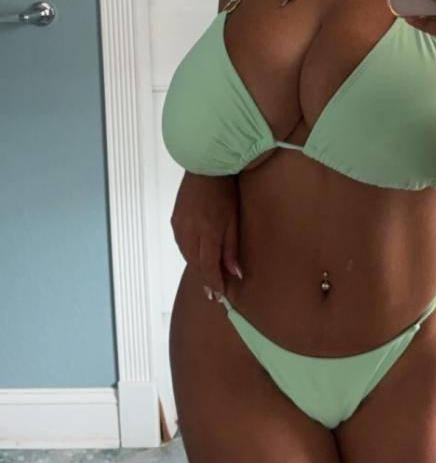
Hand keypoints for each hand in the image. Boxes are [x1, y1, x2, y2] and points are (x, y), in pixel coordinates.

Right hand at [170, 173, 241, 301]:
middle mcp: (189, 232)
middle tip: (214, 295)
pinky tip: (197, 258)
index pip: (209, 266)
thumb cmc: (225, 192)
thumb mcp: (233, 220)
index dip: (214, 283)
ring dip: (198, 268)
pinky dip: (190, 255)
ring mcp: (179, 226)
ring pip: (187, 256)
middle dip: (206, 280)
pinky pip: (182, 245)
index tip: (219, 297)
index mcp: (207, 232)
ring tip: (207, 280)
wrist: (205, 166)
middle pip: (196, 264)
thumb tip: (235, 273)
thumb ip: (231, 248)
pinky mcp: (174, 220)